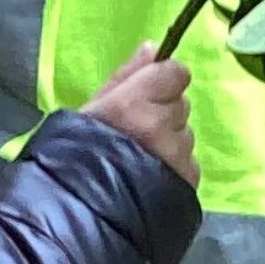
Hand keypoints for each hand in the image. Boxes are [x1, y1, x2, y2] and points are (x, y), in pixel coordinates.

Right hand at [81, 43, 195, 189]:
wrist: (80, 216)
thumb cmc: (75, 158)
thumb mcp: (90, 111)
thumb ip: (124, 77)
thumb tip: (154, 48)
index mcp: (133, 102)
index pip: (176, 73)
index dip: (163, 82)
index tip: (147, 96)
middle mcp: (161, 126)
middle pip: (180, 104)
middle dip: (164, 113)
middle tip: (136, 134)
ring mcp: (177, 155)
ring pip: (185, 135)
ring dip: (170, 142)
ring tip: (141, 161)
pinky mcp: (188, 180)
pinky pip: (189, 162)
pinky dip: (175, 167)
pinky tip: (151, 179)